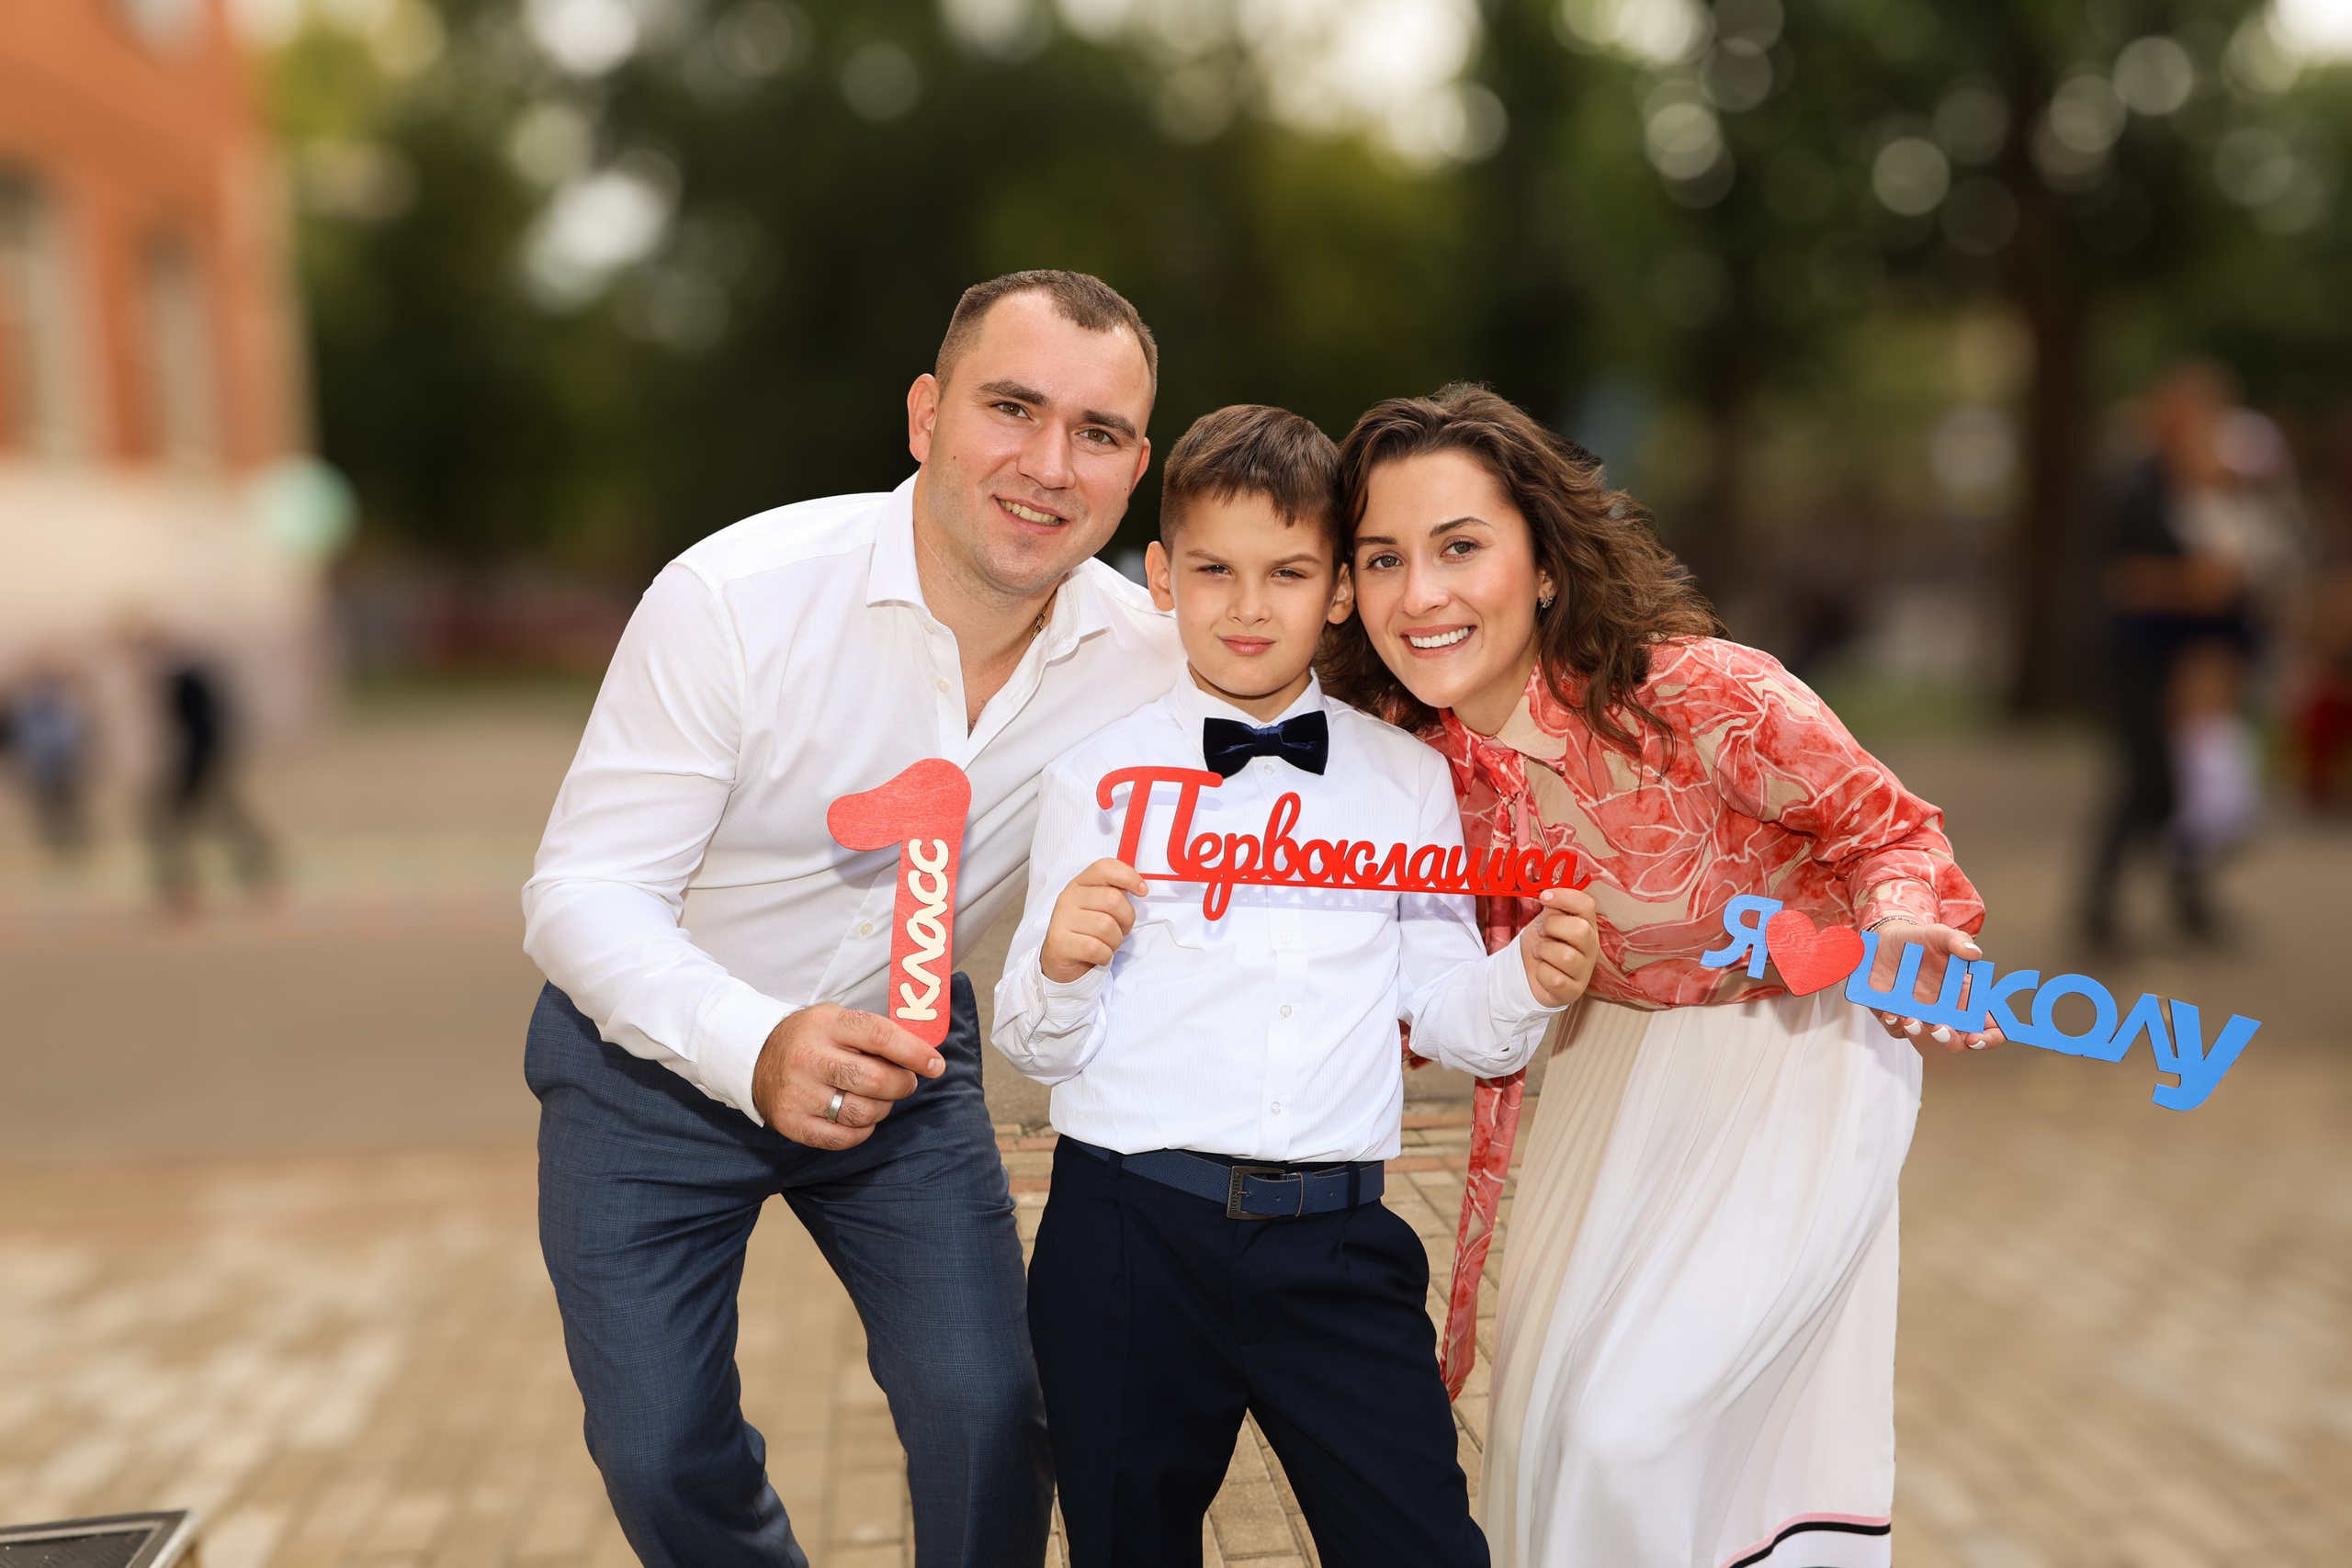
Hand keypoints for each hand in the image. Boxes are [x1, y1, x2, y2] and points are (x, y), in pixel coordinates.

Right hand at [752, 1004, 944, 1149]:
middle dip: (901, 1084)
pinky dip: (862, 1132)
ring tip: (879, 1099)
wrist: (755, 1057)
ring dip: (882, 1109)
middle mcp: (809, 1057)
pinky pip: (842, 1138)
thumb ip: (875, 1033)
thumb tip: (923, 1054)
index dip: (914, 1052)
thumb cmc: (811, 1039)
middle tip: (905, 1083)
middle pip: (874, 1080)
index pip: (880, 1036)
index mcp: (826, 1024)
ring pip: (861, 1112)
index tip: (935, 1064)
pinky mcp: (792, 1122)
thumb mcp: (836, 1020)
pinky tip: (860, 1119)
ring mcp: (798, 1092)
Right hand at [1041, 858, 1148, 982]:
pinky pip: (1096, 948)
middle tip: (1122, 929)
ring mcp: (1062, 919)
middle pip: (1113, 899)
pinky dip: (1105, 956)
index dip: (1128, 876)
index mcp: (1080, 883)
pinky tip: (1099, 955)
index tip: (1142, 890)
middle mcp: (1069, 897)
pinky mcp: (1059, 942)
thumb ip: (1116, 894)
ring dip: (1115, 941)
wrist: (1060, 958)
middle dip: (1127, 919)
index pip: (1105, 868)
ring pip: (1106, 926)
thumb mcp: (1099, 907)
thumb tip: (1141, 888)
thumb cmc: (1086, 931)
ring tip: (1108, 943)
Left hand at [1518, 887, 1598, 1008]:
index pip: (1587, 905)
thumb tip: (1549, 892)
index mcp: (1587, 925)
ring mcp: (1584, 971)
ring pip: (1566, 956)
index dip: (1565, 897)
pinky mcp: (1573, 992)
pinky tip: (1542, 971)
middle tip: (1542, 932)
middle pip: (1580, 930)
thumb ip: (1551, 907)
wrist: (1527, 972)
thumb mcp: (1545, 921)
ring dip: (1543, 951)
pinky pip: (1556, 979)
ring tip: (1540, 953)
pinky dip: (1541, 973)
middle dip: (1552, 927)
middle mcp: (1591, 947)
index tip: (1544, 897)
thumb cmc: (1542, 943)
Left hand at [1864, 921, 2004, 1052]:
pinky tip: (1891, 1014)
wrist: (1886, 938)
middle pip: (1957, 1039)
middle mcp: (1944, 1009)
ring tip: (1911, 1019)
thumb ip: (1958, 941)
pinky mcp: (1895, 1012)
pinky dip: (1894, 1025)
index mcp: (1965, 995)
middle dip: (1951, 1041)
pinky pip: (1896, 1028)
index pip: (1988, 1025)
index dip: (1988, 1037)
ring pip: (1925, 1038)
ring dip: (1919, 1034)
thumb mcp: (1940, 935)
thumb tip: (1974, 953)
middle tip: (1941, 1029)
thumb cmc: (1919, 939)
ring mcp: (1920, 1013)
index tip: (1976, 1037)